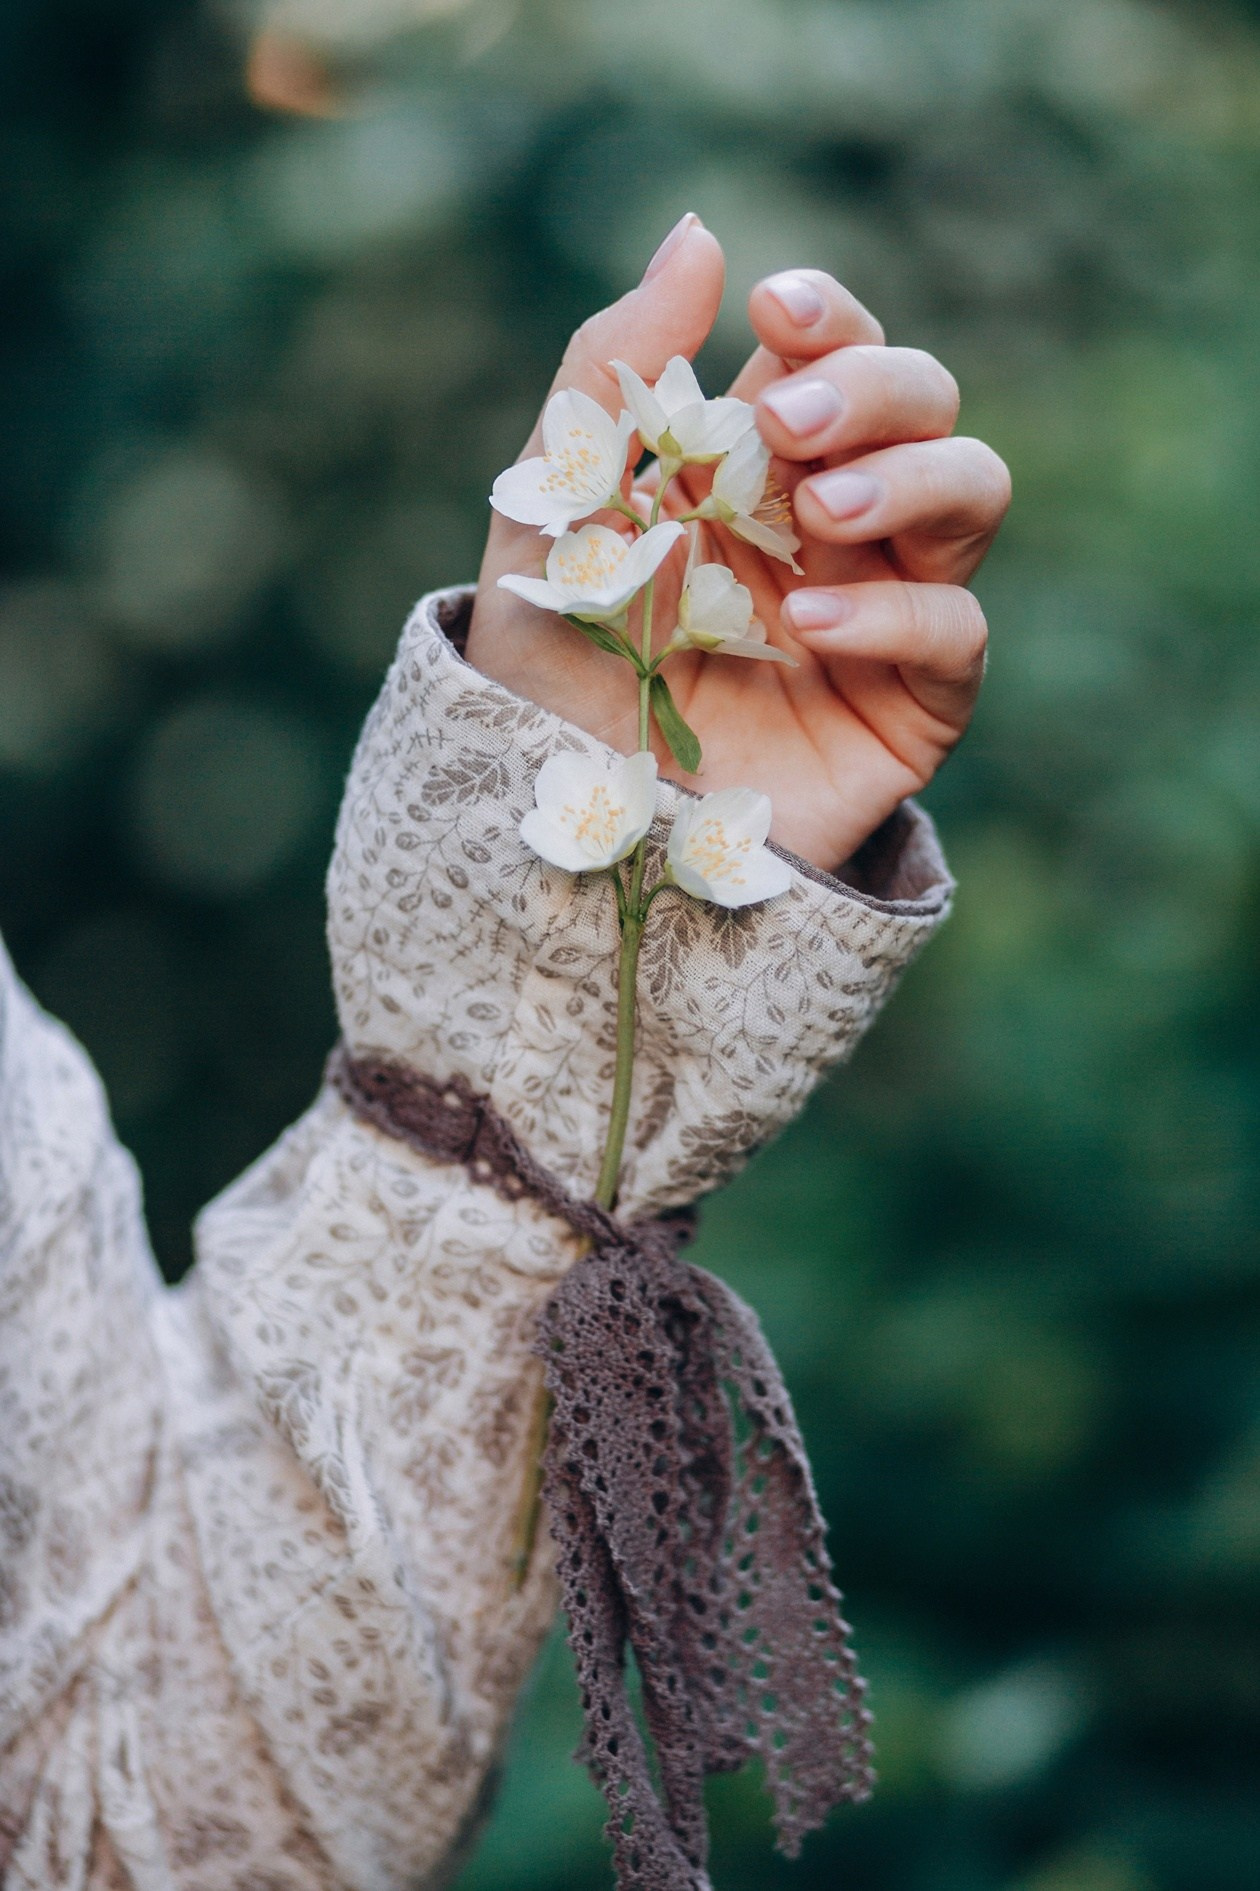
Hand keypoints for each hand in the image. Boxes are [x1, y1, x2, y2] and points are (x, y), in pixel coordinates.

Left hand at [467, 215, 1009, 870]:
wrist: (562, 829)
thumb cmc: (548, 676)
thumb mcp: (553, 516)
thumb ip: (610, 375)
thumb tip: (701, 231)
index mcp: (750, 465)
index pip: (832, 349)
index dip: (826, 315)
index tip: (770, 312)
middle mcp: (830, 525)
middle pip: (924, 399)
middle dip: (872, 386)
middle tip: (785, 427)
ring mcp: (879, 611)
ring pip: (974, 490)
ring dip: (909, 476)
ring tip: (817, 517)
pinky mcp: (911, 707)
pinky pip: (957, 631)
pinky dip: (895, 614)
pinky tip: (810, 628)